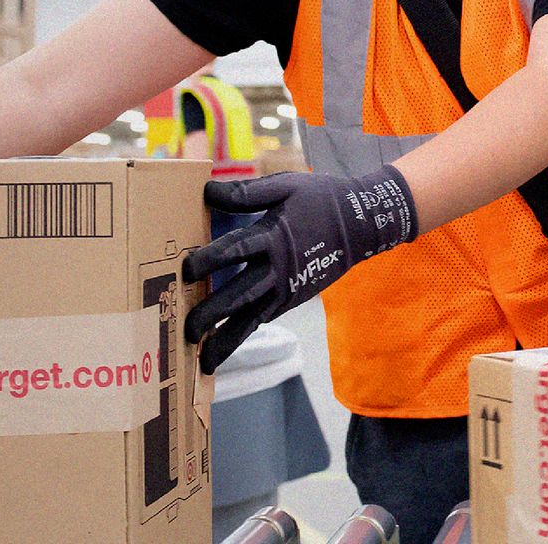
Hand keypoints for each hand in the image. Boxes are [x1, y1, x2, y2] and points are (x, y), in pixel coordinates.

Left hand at [184, 165, 418, 372]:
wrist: (361, 224)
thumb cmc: (320, 199)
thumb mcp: (286, 186)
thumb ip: (246, 192)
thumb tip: (206, 190)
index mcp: (274, 236)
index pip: (236, 250)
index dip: (210, 259)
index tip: (186, 268)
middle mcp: (278, 268)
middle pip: (241, 295)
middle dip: (213, 313)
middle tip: (187, 329)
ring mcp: (286, 289)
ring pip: (252, 319)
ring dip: (226, 339)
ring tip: (203, 361)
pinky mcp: (290, 300)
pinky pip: (262, 320)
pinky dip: (241, 336)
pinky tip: (220, 349)